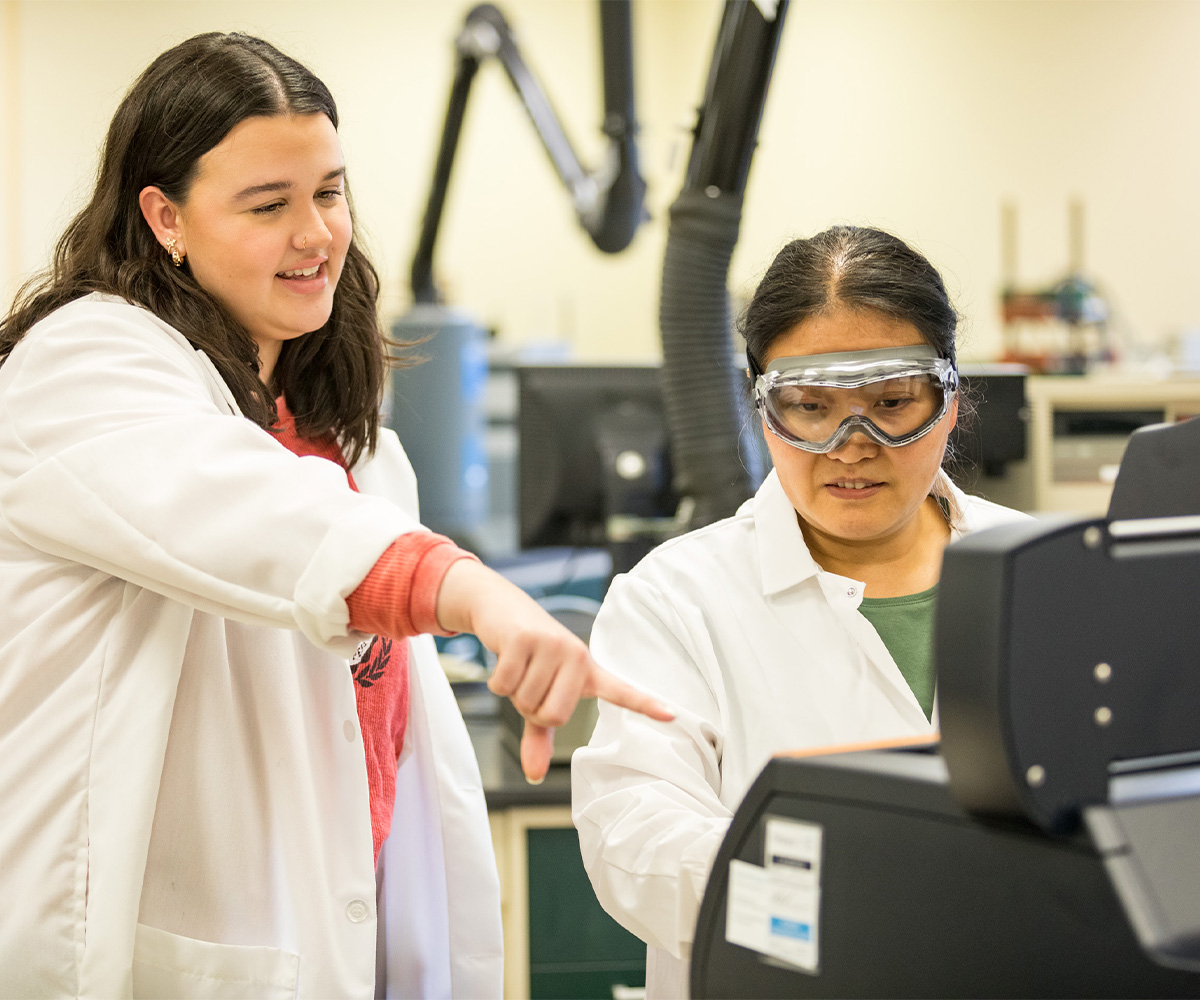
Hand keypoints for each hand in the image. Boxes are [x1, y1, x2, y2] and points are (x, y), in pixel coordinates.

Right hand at [435, 559, 673, 781]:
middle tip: (529, 684)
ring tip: (519, 666)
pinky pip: (504, 686)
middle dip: (531, 710)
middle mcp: (577, 656)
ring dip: (512, 692)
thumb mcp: (539, 692)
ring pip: (526, 701)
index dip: (645, 704)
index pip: (621, 690)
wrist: (500, 608)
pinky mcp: (525, 639)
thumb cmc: (527, 656)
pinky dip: (497, 681)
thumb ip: (540, 733)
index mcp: (588, 670)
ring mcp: (553, 645)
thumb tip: (533, 774)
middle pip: (554, 716)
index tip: (671, 714)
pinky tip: (505, 659)